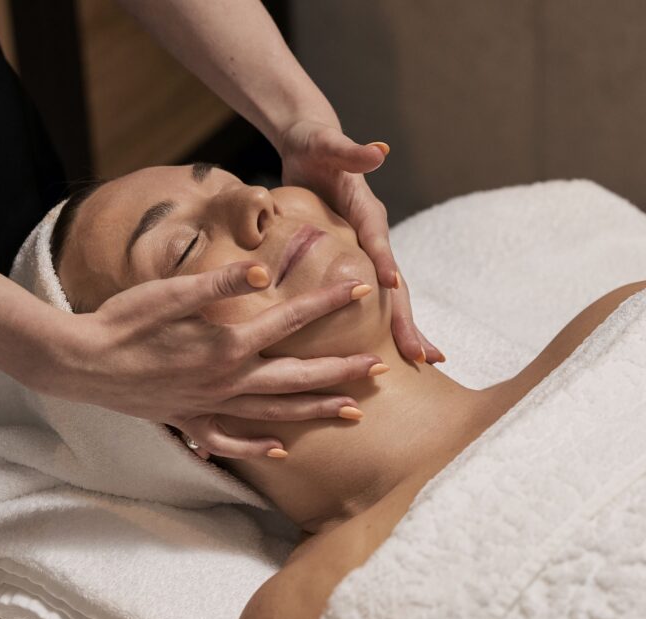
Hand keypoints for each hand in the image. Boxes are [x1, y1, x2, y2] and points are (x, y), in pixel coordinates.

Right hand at [37, 261, 385, 460]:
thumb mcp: (169, 293)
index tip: (360, 290)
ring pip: (273, 413)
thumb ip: (218, 284)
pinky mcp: (187, 419)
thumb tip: (263, 269)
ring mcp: (207, 406)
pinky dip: (256, 445)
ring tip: (352, 412)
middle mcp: (224, 381)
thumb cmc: (123, 322)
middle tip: (378, 370)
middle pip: (294, 380)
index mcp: (225, 345)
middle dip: (340, 373)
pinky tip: (278, 449)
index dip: (326, 303)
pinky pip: (229, 439)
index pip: (288, 322)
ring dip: (315, 412)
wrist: (80, 362)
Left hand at [278, 119, 442, 363]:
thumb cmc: (314, 143)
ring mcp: (364, 250)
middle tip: (423, 356)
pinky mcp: (351, 259)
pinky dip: (377, 321)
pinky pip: (365, 294)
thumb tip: (380, 149)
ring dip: (402, 327)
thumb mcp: (325, 143)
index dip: (384, 263)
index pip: (377, 241)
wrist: (310, 147)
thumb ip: (349, 149)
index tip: (392, 288)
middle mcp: (371, 235)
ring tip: (417, 361)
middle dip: (407, 318)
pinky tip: (379, 348)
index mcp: (366, 211)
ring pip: (388, 295)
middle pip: (394, 281)